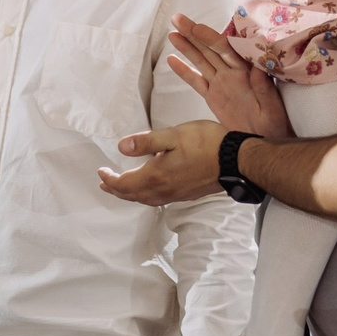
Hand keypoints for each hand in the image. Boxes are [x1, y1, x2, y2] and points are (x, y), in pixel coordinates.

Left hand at [98, 118, 224, 206]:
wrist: (236, 160)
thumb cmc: (207, 144)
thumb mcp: (173, 135)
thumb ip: (146, 142)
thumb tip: (121, 147)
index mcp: (156, 176)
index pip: (123, 183)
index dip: (109, 178)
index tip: (100, 171)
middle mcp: (163, 190)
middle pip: (131, 195)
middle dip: (115, 189)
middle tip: (104, 182)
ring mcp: (175, 194)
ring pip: (144, 200)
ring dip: (129, 195)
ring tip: (121, 188)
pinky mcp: (186, 194)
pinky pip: (158, 200)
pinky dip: (145, 196)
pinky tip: (148, 189)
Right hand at [166, 19, 290, 138]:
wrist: (265, 143)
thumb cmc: (274, 126)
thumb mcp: (271, 108)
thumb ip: (263, 87)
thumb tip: (258, 64)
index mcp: (245, 73)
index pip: (225, 49)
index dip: (209, 37)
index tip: (195, 27)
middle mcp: (231, 75)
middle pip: (209, 49)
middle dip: (193, 34)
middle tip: (177, 19)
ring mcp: (221, 85)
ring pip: (201, 61)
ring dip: (187, 47)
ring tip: (172, 34)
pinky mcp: (213, 97)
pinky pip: (196, 81)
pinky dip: (184, 71)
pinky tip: (172, 60)